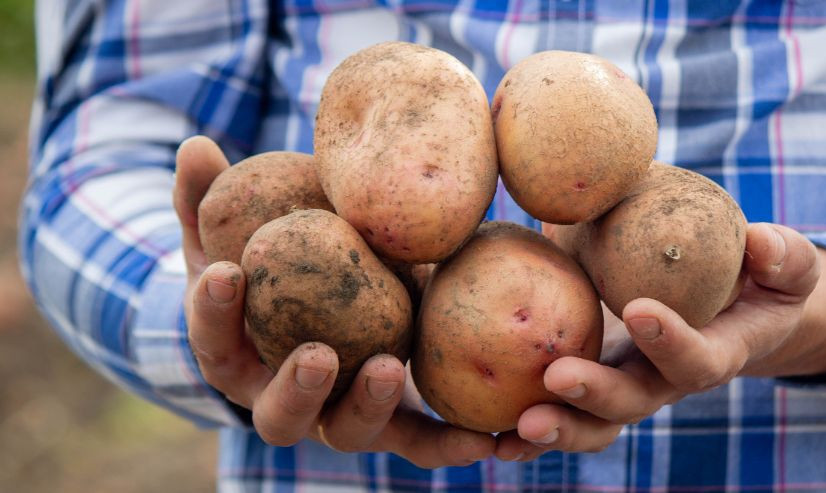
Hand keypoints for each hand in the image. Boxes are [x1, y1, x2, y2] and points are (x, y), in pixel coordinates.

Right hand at [174, 136, 494, 467]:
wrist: (317, 311)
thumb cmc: (271, 271)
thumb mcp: (235, 235)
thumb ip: (210, 198)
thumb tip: (195, 147)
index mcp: (240, 356)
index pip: (213, 343)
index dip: (210, 314)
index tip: (224, 272)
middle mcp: (285, 397)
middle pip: (278, 415)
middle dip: (295, 390)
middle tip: (319, 353)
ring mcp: (338, 414)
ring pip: (347, 430)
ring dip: (368, 407)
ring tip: (390, 370)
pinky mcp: (391, 421)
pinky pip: (417, 441)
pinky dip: (445, 445)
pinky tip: (480, 438)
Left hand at [495, 223, 825, 460]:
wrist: (726, 308)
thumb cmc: (755, 279)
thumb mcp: (783, 267)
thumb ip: (781, 258)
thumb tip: (760, 242)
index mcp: (712, 354)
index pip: (696, 359)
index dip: (671, 341)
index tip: (639, 307)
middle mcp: (664, 381)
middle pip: (632, 403)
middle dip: (595, 396)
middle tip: (556, 379)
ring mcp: (624, 386)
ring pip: (592, 422)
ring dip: (555, 427)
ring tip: (515, 428)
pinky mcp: (590, 380)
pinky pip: (560, 412)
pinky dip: (527, 430)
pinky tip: (491, 435)